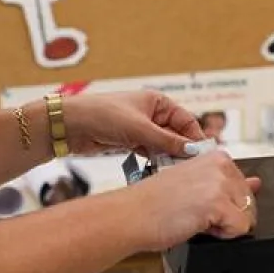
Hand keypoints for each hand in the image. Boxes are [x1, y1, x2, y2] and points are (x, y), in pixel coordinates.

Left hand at [61, 89, 203, 158]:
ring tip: (175, 171)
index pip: (185, 120)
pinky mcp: (130, 142)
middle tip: (191, 167)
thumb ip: (166, 141)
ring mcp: (140, 129)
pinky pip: (150, 152)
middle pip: (176, 134)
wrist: (70, 125)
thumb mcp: (139, 128)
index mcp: (157, 101)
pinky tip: (159, 170)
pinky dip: (155, 160)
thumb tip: (191, 150)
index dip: (195, 137)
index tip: (204, 154)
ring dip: (168, 157)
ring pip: (163, 145)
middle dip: (182, 149)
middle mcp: (151, 114)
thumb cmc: (102, 114)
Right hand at [135, 150, 262, 249]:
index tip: (199, 203)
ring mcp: (220, 183)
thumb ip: (229, 182)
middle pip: (249, 202)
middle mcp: (221, 165)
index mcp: (216, 157)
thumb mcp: (195, 184)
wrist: (130, 215)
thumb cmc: (153, 202)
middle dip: (227, 215)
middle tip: (195, 212)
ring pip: (247, 215)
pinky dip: (223, 236)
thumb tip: (257, 183)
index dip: (224, 204)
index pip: (244, 187)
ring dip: (224, 225)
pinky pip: (241, 228)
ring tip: (195, 218)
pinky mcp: (218, 203)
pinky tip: (199, 226)